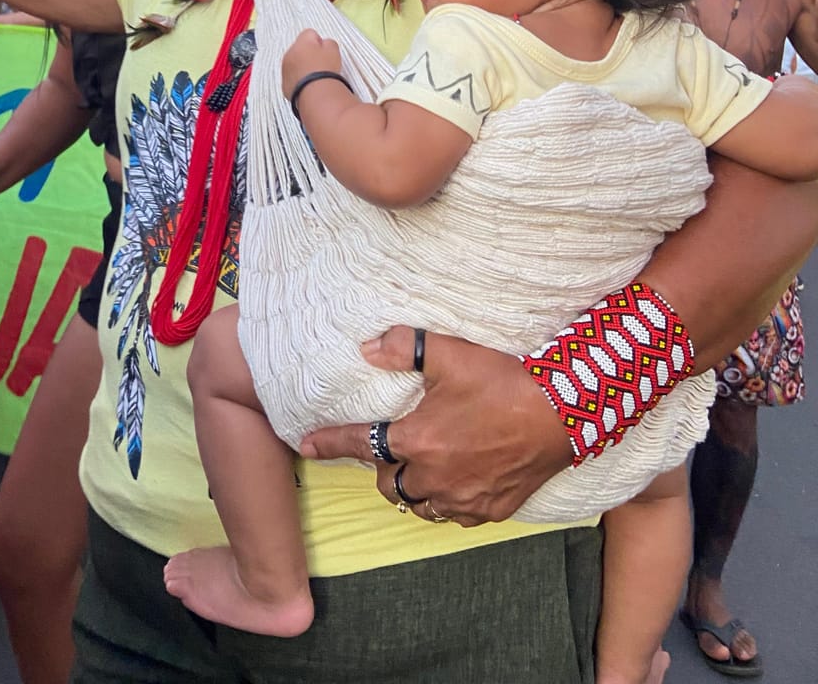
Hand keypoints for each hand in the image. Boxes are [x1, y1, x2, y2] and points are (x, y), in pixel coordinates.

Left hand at [281, 29, 343, 99]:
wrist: (316, 95)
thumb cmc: (326, 70)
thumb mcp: (334, 50)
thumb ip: (328, 43)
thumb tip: (323, 45)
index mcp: (301, 43)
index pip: (309, 33)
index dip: (319, 42)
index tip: (325, 52)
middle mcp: (289, 55)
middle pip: (300, 49)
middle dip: (309, 54)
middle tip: (321, 64)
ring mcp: (285, 71)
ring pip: (294, 64)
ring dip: (302, 67)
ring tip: (316, 77)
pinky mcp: (285, 86)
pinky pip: (292, 79)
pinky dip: (299, 80)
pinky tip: (309, 86)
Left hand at [299, 329, 572, 525]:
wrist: (561, 411)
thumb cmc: (503, 379)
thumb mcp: (450, 354)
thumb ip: (404, 349)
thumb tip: (368, 349)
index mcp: (416, 439)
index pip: (359, 443)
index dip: (329, 443)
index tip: (305, 445)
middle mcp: (434, 476)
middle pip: (387, 483)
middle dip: (382, 467)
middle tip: (394, 445)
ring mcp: (463, 499)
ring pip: (419, 505)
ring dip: (412, 488)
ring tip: (421, 466)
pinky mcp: (490, 511)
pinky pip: (454, 517)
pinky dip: (445, 503)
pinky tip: (455, 483)